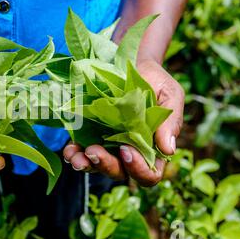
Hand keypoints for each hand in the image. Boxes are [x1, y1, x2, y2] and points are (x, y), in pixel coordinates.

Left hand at [63, 59, 183, 185]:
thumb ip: (170, 121)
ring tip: (76, 157)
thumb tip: (168, 149)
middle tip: (94, 151)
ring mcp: (107, 146)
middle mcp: (129, 153)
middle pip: (119, 172)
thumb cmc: (156, 82)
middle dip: (106, 165)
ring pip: (96, 166)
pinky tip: (69, 150)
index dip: (138, 169)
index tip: (127, 149)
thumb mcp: (170, 96)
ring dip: (85, 165)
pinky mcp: (89, 136)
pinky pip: (80, 152)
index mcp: (152, 149)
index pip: (148, 174)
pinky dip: (73, 153)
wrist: (132, 64)